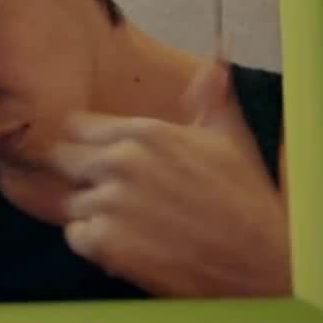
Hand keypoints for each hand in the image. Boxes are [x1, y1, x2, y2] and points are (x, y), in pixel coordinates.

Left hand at [49, 58, 290, 297]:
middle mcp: (119, 162)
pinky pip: (75, 236)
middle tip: (106, 193)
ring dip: (90, 212)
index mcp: (144, 132)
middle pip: (63, 159)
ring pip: (69, 201)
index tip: (93, 153)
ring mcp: (109, 203)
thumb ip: (210, 98)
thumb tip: (215, 60)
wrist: (259, 262)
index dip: (84, 140)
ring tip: (128, 223)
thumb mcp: (230, 139)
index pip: (78, 125)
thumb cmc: (246, 200)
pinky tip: (125, 245)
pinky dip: (94, 243)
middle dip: (78, 174)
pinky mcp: (104, 243)